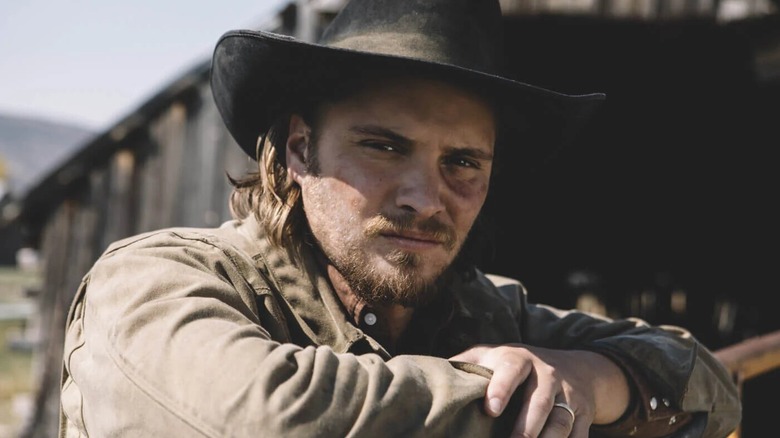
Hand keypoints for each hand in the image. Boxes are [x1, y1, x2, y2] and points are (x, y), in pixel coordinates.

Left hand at [450, 344, 629, 436]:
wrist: (576, 368)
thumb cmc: (518, 366)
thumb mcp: (493, 356)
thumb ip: (466, 364)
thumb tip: (430, 374)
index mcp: (519, 359)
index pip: (511, 370)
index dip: (500, 388)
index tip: (489, 409)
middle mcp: (546, 375)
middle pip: (539, 401)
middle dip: (526, 425)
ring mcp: (568, 396)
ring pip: (561, 421)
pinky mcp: (583, 415)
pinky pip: (578, 435)